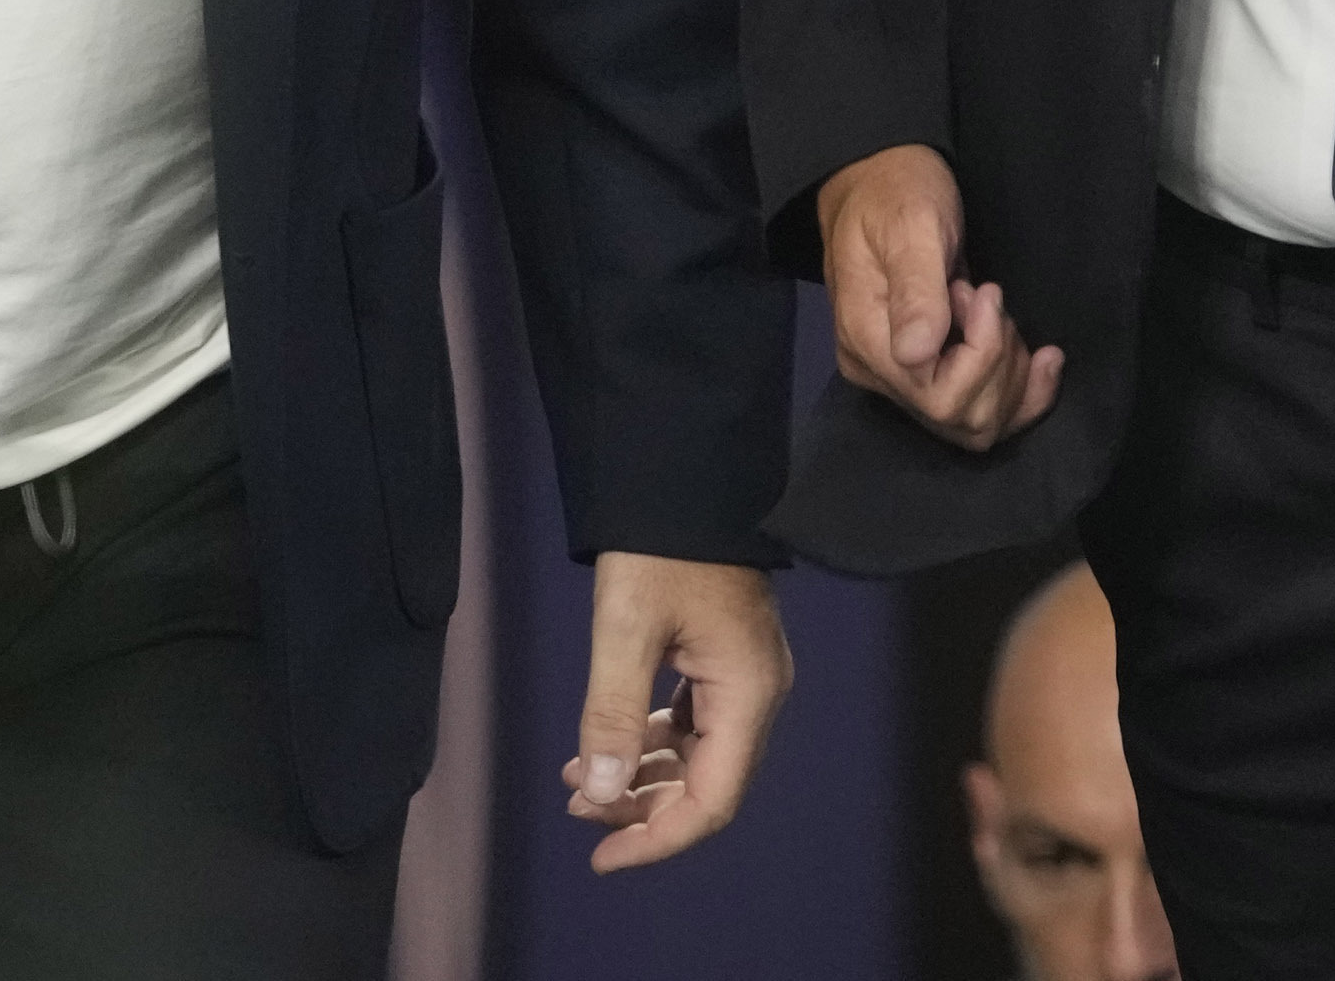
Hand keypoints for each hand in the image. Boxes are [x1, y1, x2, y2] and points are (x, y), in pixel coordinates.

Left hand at [560, 554, 790, 872]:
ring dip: (641, 777)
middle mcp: (756, 695)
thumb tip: (602, 793)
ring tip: (579, 783)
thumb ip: (614, 713)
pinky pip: (692, 724)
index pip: (711, 802)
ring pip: (697, 758)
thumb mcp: (625, 626)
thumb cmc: (660, 545)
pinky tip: (607, 745)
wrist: (684, 476)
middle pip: (706, 786)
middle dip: (641, 810)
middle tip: (577, 811)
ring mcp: (744, 677)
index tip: (601, 858)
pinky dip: (650, 742)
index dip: (658, 840)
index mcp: (747, 695)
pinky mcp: (723, 660)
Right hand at [816, 144, 1063, 453]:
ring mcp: (900, 377)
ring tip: (998, 312)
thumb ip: (916, 288)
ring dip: (1010, 373)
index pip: (939, 397)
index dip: (982, 355)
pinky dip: (1019, 392)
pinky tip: (1041, 358)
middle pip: (962, 419)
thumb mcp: (911, 226)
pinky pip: (978, 412)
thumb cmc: (897, 192)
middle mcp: (879, 372)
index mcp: (867, 340)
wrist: (878, 180)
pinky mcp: (924, 372)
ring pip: (976, 423)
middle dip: (999, 362)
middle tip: (990, 297)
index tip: (985, 292)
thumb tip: (916, 353)